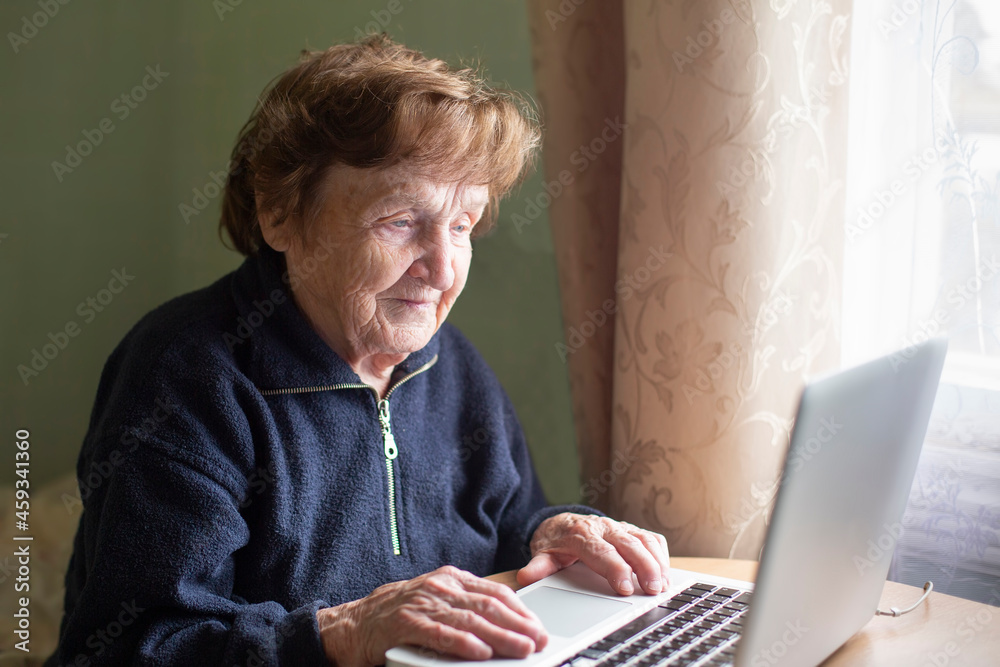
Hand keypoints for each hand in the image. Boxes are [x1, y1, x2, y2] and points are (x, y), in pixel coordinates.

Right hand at [316, 565, 547, 665]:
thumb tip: (506, 630)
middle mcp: (440, 586)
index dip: (522, 611)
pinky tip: (480, 652)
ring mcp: (422, 603)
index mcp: (452, 580)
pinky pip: (439, 634)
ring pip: (469, 620)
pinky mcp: (404, 623)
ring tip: (521, 649)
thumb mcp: (437, 606)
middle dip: (519, 625)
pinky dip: (462, 644)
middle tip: (540, 641)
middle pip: (488, 606)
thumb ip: (466, 612)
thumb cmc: (397, 617)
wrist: (349, 624)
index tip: (540, 628)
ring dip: (500, 636)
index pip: (496, 592)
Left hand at [517, 513, 669, 595]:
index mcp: (582, 534)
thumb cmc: (556, 543)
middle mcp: (603, 527)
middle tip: (653, 589)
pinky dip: (661, 554)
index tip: (625, 587)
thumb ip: (539, 566)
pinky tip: (666, 572)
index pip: (601, 551)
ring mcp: (620, 527)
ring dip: (657, 561)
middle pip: (628, 544)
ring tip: (664, 585)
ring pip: (643, 539)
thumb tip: (526, 577)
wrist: (560, 523)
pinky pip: (651, 538)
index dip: (615, 568)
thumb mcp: (543, 554)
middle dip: (644, 566)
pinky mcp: (631, 530)